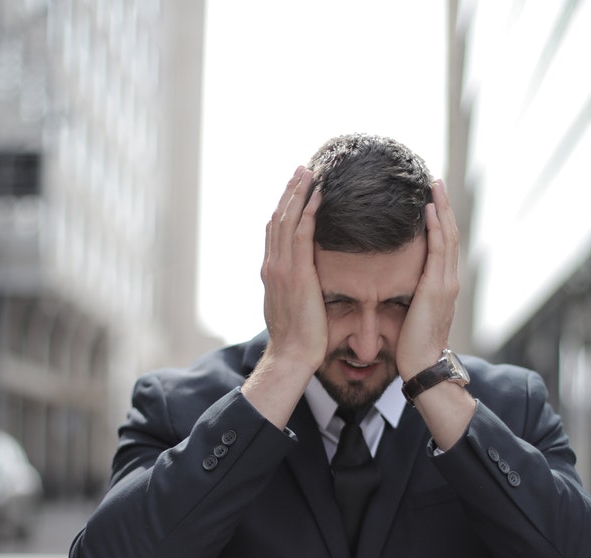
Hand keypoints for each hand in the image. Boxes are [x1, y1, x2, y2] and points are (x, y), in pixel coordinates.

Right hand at [258, 165, 325, 372]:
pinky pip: (302, 234)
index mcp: (271, 272)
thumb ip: (295, 289)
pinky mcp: (297, 273)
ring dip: (299, 194)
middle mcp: (272, 265)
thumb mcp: (293, 307)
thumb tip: (304, 283)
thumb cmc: (298, 338)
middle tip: (302, 170)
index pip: (276, 231)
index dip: (284, 207)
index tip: (295, 189)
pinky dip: (308, 212)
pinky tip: (318, 196)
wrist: (292, 355)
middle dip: (290, 192)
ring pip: (288, 220)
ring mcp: (282, 268)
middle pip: (279, 218)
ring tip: (310, 173)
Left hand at [396, 179, 459, 381]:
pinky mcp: (438, 288)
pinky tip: (429, 209)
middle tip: (436, 180)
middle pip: (449, 233)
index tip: (431, 198)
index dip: (439, 219)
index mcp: (442, 285)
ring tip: (435, 186)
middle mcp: (449, 280)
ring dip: (442, 209)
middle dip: (444, 206)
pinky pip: (438, 250)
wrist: (423, 365)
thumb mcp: (410, 313)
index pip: (442, 244)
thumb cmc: (412, 345)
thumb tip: (395, 284)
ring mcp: (446, 282)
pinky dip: (436, 227)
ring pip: (447, 236)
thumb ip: (408, 295)